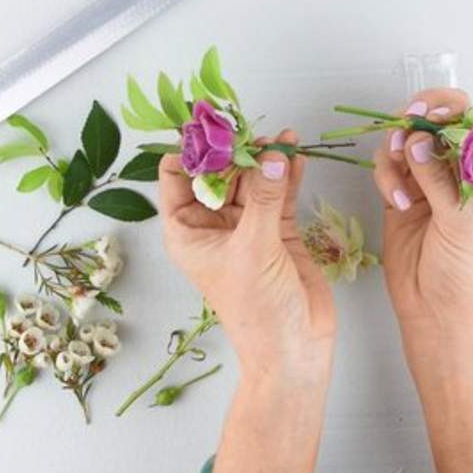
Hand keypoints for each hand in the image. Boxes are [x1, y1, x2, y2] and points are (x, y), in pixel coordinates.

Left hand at [159, 130, 335, 382]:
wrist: (295, 347)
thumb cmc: (258, 308)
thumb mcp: (253, 249)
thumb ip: (264, 198)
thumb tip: (274, 155)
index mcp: (188, 231)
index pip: (176, 177)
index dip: (190, 151)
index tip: (210, 125)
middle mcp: (214, 224)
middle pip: (219, 173)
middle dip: (236, 150)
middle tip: (254, 129)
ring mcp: (248, 225)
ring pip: (252, 179)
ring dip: (266, 158)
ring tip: (282, 138)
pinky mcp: (277, 229)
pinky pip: (279, 193)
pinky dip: (287, 174)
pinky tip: (295, 154)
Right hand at [373, 89, 472, 338]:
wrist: (438, 311)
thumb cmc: (468, 271)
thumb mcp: (464, 221)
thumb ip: (439, 177)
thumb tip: (417, 138)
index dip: (452, 108)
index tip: (428, 114)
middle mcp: (459, 170)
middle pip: (435, 124)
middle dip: (416, 123)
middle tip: (402, 130)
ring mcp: (427, 182)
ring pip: (405, 143)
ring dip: (395, 152)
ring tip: (397, 181)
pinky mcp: (400, 196)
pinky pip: (387, 169)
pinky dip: (386, 177)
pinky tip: (396, 202)